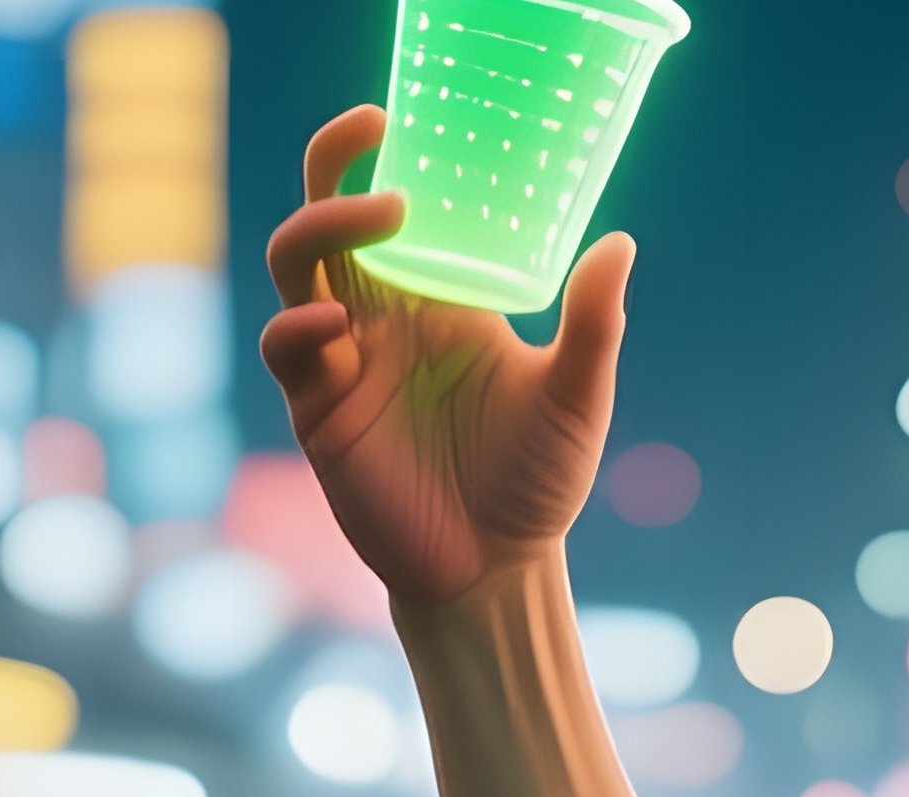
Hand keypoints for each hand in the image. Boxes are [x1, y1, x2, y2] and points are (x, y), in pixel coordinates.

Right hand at [261, 103, 636, 611]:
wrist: (497, 568)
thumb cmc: (537, 483)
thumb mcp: (577, 398)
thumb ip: (594, 326)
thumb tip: (620, 242)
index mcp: (436, 301)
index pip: (385, 209)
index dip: (369, 157)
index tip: (390, 117)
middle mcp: (382, 320)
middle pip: (327, 220)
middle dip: (335, 175)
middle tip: (381, 156)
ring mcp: (344, 364)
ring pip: (297, 268)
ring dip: (321, 230)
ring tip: (378, 218)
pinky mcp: (320, 415)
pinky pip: (288, 350)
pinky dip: (299, 327)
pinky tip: (336, 326)